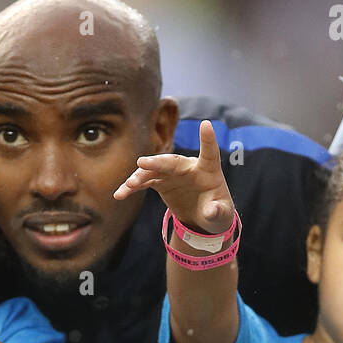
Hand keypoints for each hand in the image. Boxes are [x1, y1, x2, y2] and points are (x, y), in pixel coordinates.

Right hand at [113, 119, 233, 236]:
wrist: (202, 217)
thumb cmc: (217, 212)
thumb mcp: (222, 215)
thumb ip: (217, 212)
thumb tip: (210, 212)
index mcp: (209, 170)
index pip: (209, 153)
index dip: (207, 139)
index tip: (206, 125)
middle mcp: (189, 167)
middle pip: (172, 162)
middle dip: (157, 162)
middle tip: (141, 163)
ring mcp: (173, 173)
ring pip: (154, 171)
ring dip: (140, 177)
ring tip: (129, 186)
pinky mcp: (161, 182)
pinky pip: (145, 182)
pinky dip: (132, 188)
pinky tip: (120, 194)